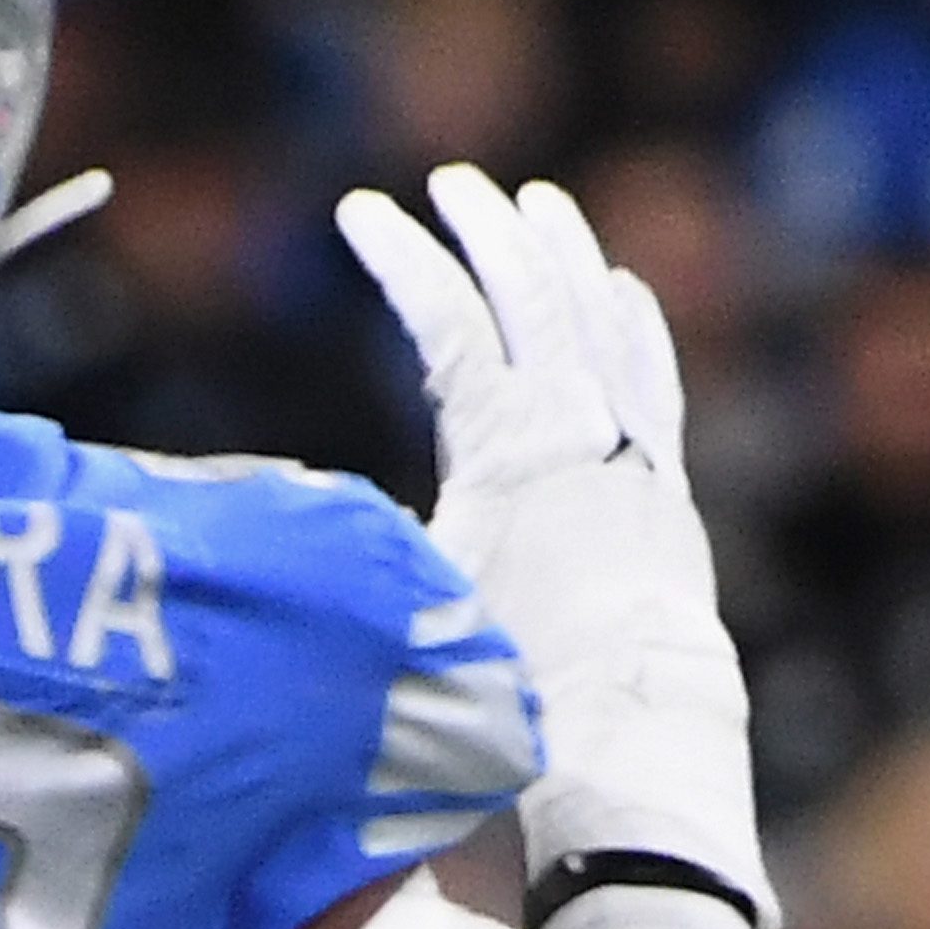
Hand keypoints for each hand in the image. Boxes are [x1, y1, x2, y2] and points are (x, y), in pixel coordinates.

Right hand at [331, 164, 770, 917]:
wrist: (631, 745)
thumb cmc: (505, 686)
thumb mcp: (405, 599)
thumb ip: (350, 539)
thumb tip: (267, 510)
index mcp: (510, 445)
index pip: (454, 321)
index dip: (405, 259)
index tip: (358, 210)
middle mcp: (579, 432)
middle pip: (536, 297)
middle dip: (490, 230)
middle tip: (451, 183)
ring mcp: (631, 453)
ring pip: (601, 321)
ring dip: (565, 255)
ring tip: (538, 203)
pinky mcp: (661, 487)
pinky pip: (649, 374)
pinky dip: (631, 321)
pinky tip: (620, 290)